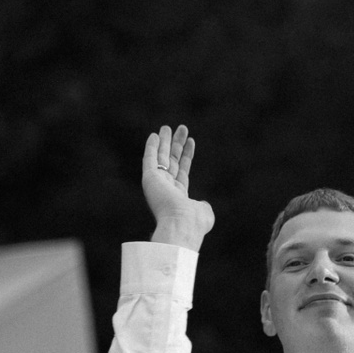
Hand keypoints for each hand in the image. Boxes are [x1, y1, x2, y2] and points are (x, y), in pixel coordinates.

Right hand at [142, 124, 213, 251]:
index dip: (186, 156)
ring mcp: (157, 184)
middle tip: (181, 128)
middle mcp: (166, 189)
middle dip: (176, 145)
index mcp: (178, 197)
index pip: (182, 171)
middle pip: (171, 161)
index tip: (191, 141)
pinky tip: (154, 136)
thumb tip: (202, 204)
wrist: (181, 225)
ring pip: (160, 158)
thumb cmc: (194, 223)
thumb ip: (203, 206)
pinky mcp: (149, 179)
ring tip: (167, 127)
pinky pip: (149, 159)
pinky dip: (151, 147)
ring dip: (164, 142)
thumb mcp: (204, 213)